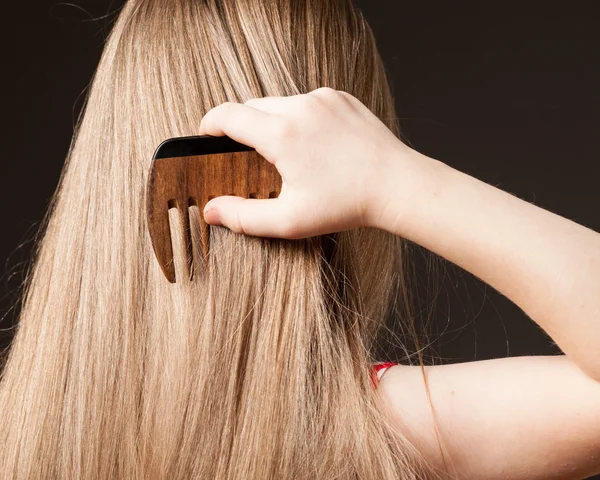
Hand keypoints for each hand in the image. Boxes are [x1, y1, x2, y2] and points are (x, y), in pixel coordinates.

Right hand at [198, 87, 417, 238]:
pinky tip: (312, 143)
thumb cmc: (347, 205)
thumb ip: (244, 217)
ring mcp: (323, 98)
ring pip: (278, 103)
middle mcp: (299, 106)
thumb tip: (210, 211)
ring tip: (285, 153)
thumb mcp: (290, 220)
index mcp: (281, 134)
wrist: (397, 185)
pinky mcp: (340, 97)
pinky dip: (299, 118)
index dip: (210, 125)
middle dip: (242, 128)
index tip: (206, 136)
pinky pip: (306, 102)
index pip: (227, 115)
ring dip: (272, 123)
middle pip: (251, 107)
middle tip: (247, 155)